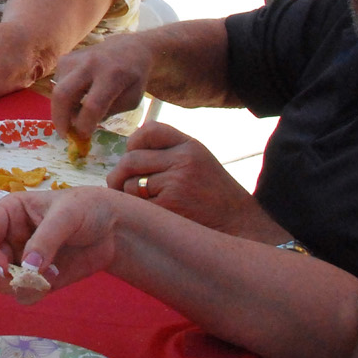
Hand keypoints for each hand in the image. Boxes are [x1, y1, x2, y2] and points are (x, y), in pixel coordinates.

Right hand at [0, 188, 134, 301]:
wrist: (114, 229)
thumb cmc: (87, 208)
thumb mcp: (66, 214)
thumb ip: (46, 239)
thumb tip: (27, 268)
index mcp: (9, 214)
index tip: (3, 268)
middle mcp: (10, 238)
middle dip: (2, 275)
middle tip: (23, 280)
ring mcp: (23, 260)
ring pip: (3, 283)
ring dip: (19, 286)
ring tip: (46, 278)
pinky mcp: (38, 279)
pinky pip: (24, 294)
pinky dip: (33, 293)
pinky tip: (54, 279)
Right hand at [50, 36, 153, 140]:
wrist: (130, 48)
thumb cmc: (133, 79)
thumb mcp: (131, 100)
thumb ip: (108, 112)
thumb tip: (80, 125)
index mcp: (113, 75)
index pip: (92, 105)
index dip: (84, 125)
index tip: (84, 136)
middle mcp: (91, 64)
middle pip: (63, 94)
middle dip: (59, 119)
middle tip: (63, 133)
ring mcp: (75, 58)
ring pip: (57, 90)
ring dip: (63, 108)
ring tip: (78, 112)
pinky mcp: (66, 58)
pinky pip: (58, 84)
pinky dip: (64, 96)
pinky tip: (78, 96)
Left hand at [104, 122, 286, 242]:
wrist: (240, 226)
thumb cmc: (213, 197)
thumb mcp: (199, 163)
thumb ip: (169, 153)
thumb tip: (125, 156)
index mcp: (190, 145)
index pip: (149, 130)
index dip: (133, 143)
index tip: (130, 155)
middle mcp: (183, 159)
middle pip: (131, 159)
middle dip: (119, 175)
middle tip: (118, 186)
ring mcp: (176, 182)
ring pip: (130, 184)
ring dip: (130, 197)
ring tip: (147, 205)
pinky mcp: (170, 205)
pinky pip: (137, 205)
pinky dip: (139, 212)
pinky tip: (155, 217)